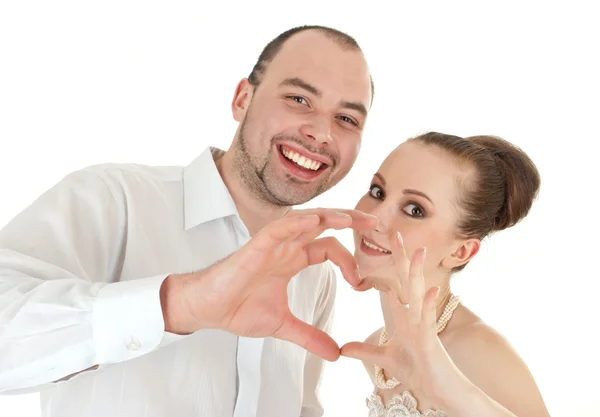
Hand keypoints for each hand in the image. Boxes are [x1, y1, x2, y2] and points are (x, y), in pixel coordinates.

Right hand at [162, 208, 376, 360]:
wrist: (207, 310)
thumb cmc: (238, 309)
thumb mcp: (283, 325)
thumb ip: (309, 335)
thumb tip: (335, 353)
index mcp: (292, 260)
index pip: (328, 248)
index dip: (349, 260)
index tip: (361, 284)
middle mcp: (285, 247)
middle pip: (323, 225)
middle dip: (350, 221)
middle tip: (376, 224)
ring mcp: (271, 244)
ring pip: (304, 220)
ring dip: (329, 217)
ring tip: (351, 219)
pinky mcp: (255, 247)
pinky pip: (278, 228)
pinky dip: (296, 222)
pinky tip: (313, 221)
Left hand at [341, 231, 457, 398]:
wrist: (443, 392)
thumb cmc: (420, 372)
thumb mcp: (385, 360)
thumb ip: (365, 351)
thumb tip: (342, 348)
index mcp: (406, 317)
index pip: (395, 285)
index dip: (387, 266)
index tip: (379, 247)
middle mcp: (416, 316)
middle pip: (407, 281)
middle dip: (402, 258)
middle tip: (395, 234)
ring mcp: (425, 326)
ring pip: (420, 294)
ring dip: (418, 273)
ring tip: (417, 251)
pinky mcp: (431, 340)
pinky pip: (429, 320)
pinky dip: (429, 305)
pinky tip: (431, 290)